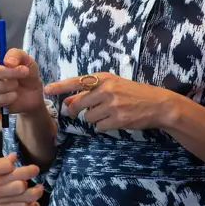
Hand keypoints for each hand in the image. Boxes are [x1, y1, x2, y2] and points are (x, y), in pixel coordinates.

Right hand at [0, 49, 45, 114]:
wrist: (33, 93)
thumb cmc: (26, 72)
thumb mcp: (26, 59)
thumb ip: (16, 55)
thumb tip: (6, 62)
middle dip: (7, 72)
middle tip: (22, 71)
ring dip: (11, 85)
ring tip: (16, 85)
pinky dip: (9, 97)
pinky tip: (13, 96)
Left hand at [44, 72, 179, 131]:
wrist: (158, 104)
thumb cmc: (134, 93)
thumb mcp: (114, 86)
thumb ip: (91, 91)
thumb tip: (69, 99)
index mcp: (105, 78)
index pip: (77, 81)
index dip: (60, 86)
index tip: (47, 90)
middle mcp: (106, 89)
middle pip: (78, 103)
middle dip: (75, 110)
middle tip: (77, 112)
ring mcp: (112, 105)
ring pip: (88, 117)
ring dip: (93, 119)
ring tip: (108, 114)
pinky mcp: (117, 120)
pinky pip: (98, 127)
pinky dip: (103, 126)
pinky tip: (114, 121)